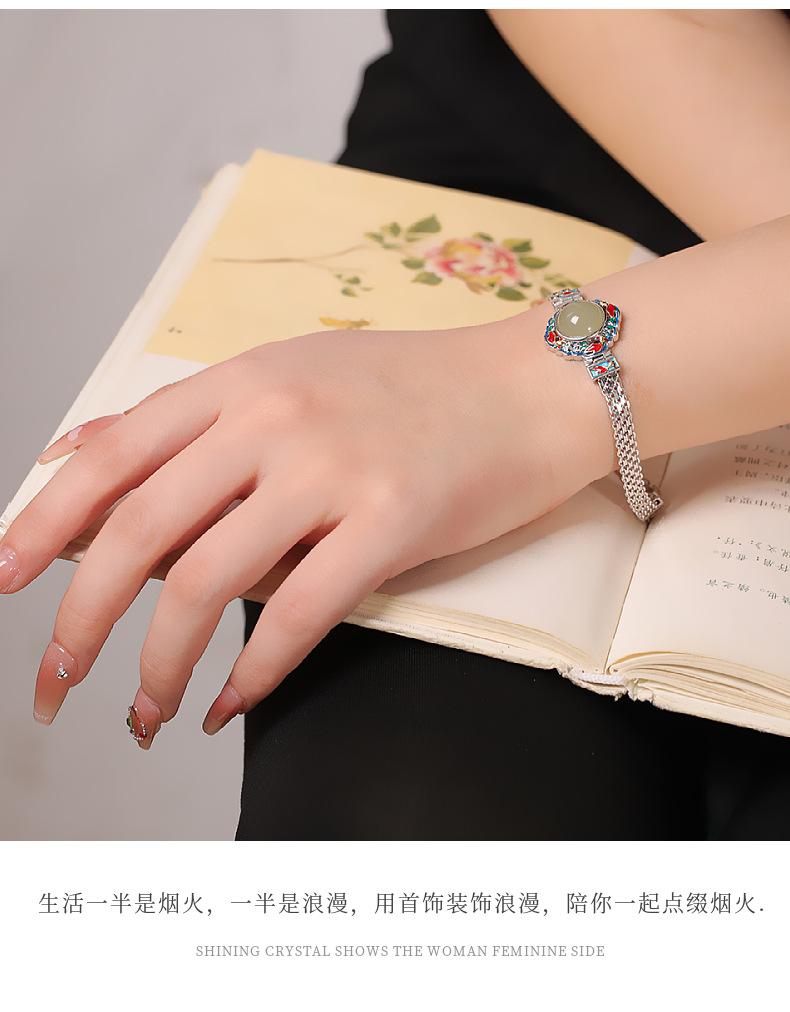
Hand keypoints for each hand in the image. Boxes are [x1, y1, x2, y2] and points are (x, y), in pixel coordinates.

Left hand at [0, 310, 605, 746]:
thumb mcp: (286, 375)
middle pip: (140, 530)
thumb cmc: (412, 387)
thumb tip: (80, 449)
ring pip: (208, 581)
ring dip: (159, 665)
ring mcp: (332, 469)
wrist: (528, 384)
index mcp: (238, 383)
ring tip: (141, 713)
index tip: (3, 583)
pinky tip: (227, 704)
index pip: (111, 456)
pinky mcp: (392, 521)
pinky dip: (251, 672)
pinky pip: (300, 613)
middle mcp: (272, 419)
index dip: (42, 525)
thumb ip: (186, 419)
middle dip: (80, 620)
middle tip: (54, 684)